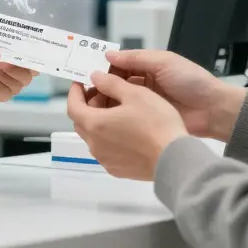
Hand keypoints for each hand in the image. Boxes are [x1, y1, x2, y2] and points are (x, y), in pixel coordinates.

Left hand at [0, 63, 37, 105]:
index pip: (35, 61)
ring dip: (1, 75)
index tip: (22, 54)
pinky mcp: (4, 95)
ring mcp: (15, 87)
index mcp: (24, 61)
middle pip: (26, 75)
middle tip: (1, 62)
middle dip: (14, 69)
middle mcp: (23, 75)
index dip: (32, 59)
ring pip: (14, 84)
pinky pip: (2, 91)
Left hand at [67, 72, 187, 180]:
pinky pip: (105, 150)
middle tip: (103, 92)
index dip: (75, 91)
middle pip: (82, 122)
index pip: (73, 106)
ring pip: (93, 137)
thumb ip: (110, 83)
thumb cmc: (155, 122)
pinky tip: (126, 131)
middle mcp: (94, 145)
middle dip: (88, 105)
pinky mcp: (117, 170)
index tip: (81, 81)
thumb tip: (94, 77)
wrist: (174, 159)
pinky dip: (108, 137)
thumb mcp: (135, 94)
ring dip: (98, 121)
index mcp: (95, 124)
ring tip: (117, 110)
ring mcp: (105, 160)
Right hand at [96, 50, 246, 141]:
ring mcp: (145, 104)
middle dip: (100, 86)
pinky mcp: (147, 121)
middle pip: (116, 83)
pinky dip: (114, 116)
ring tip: (89, 105)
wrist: (213, 110)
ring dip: (104, 101)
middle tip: (83, 92)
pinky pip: (126, 116)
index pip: (120, 65)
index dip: (104, 67)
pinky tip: (101, 118)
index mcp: (149, 67)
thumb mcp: (164, 62)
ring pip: (118, 100)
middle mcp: (144, 84)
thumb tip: (108, 54)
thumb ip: (136, 58)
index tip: (86, 71)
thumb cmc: (190, 82)